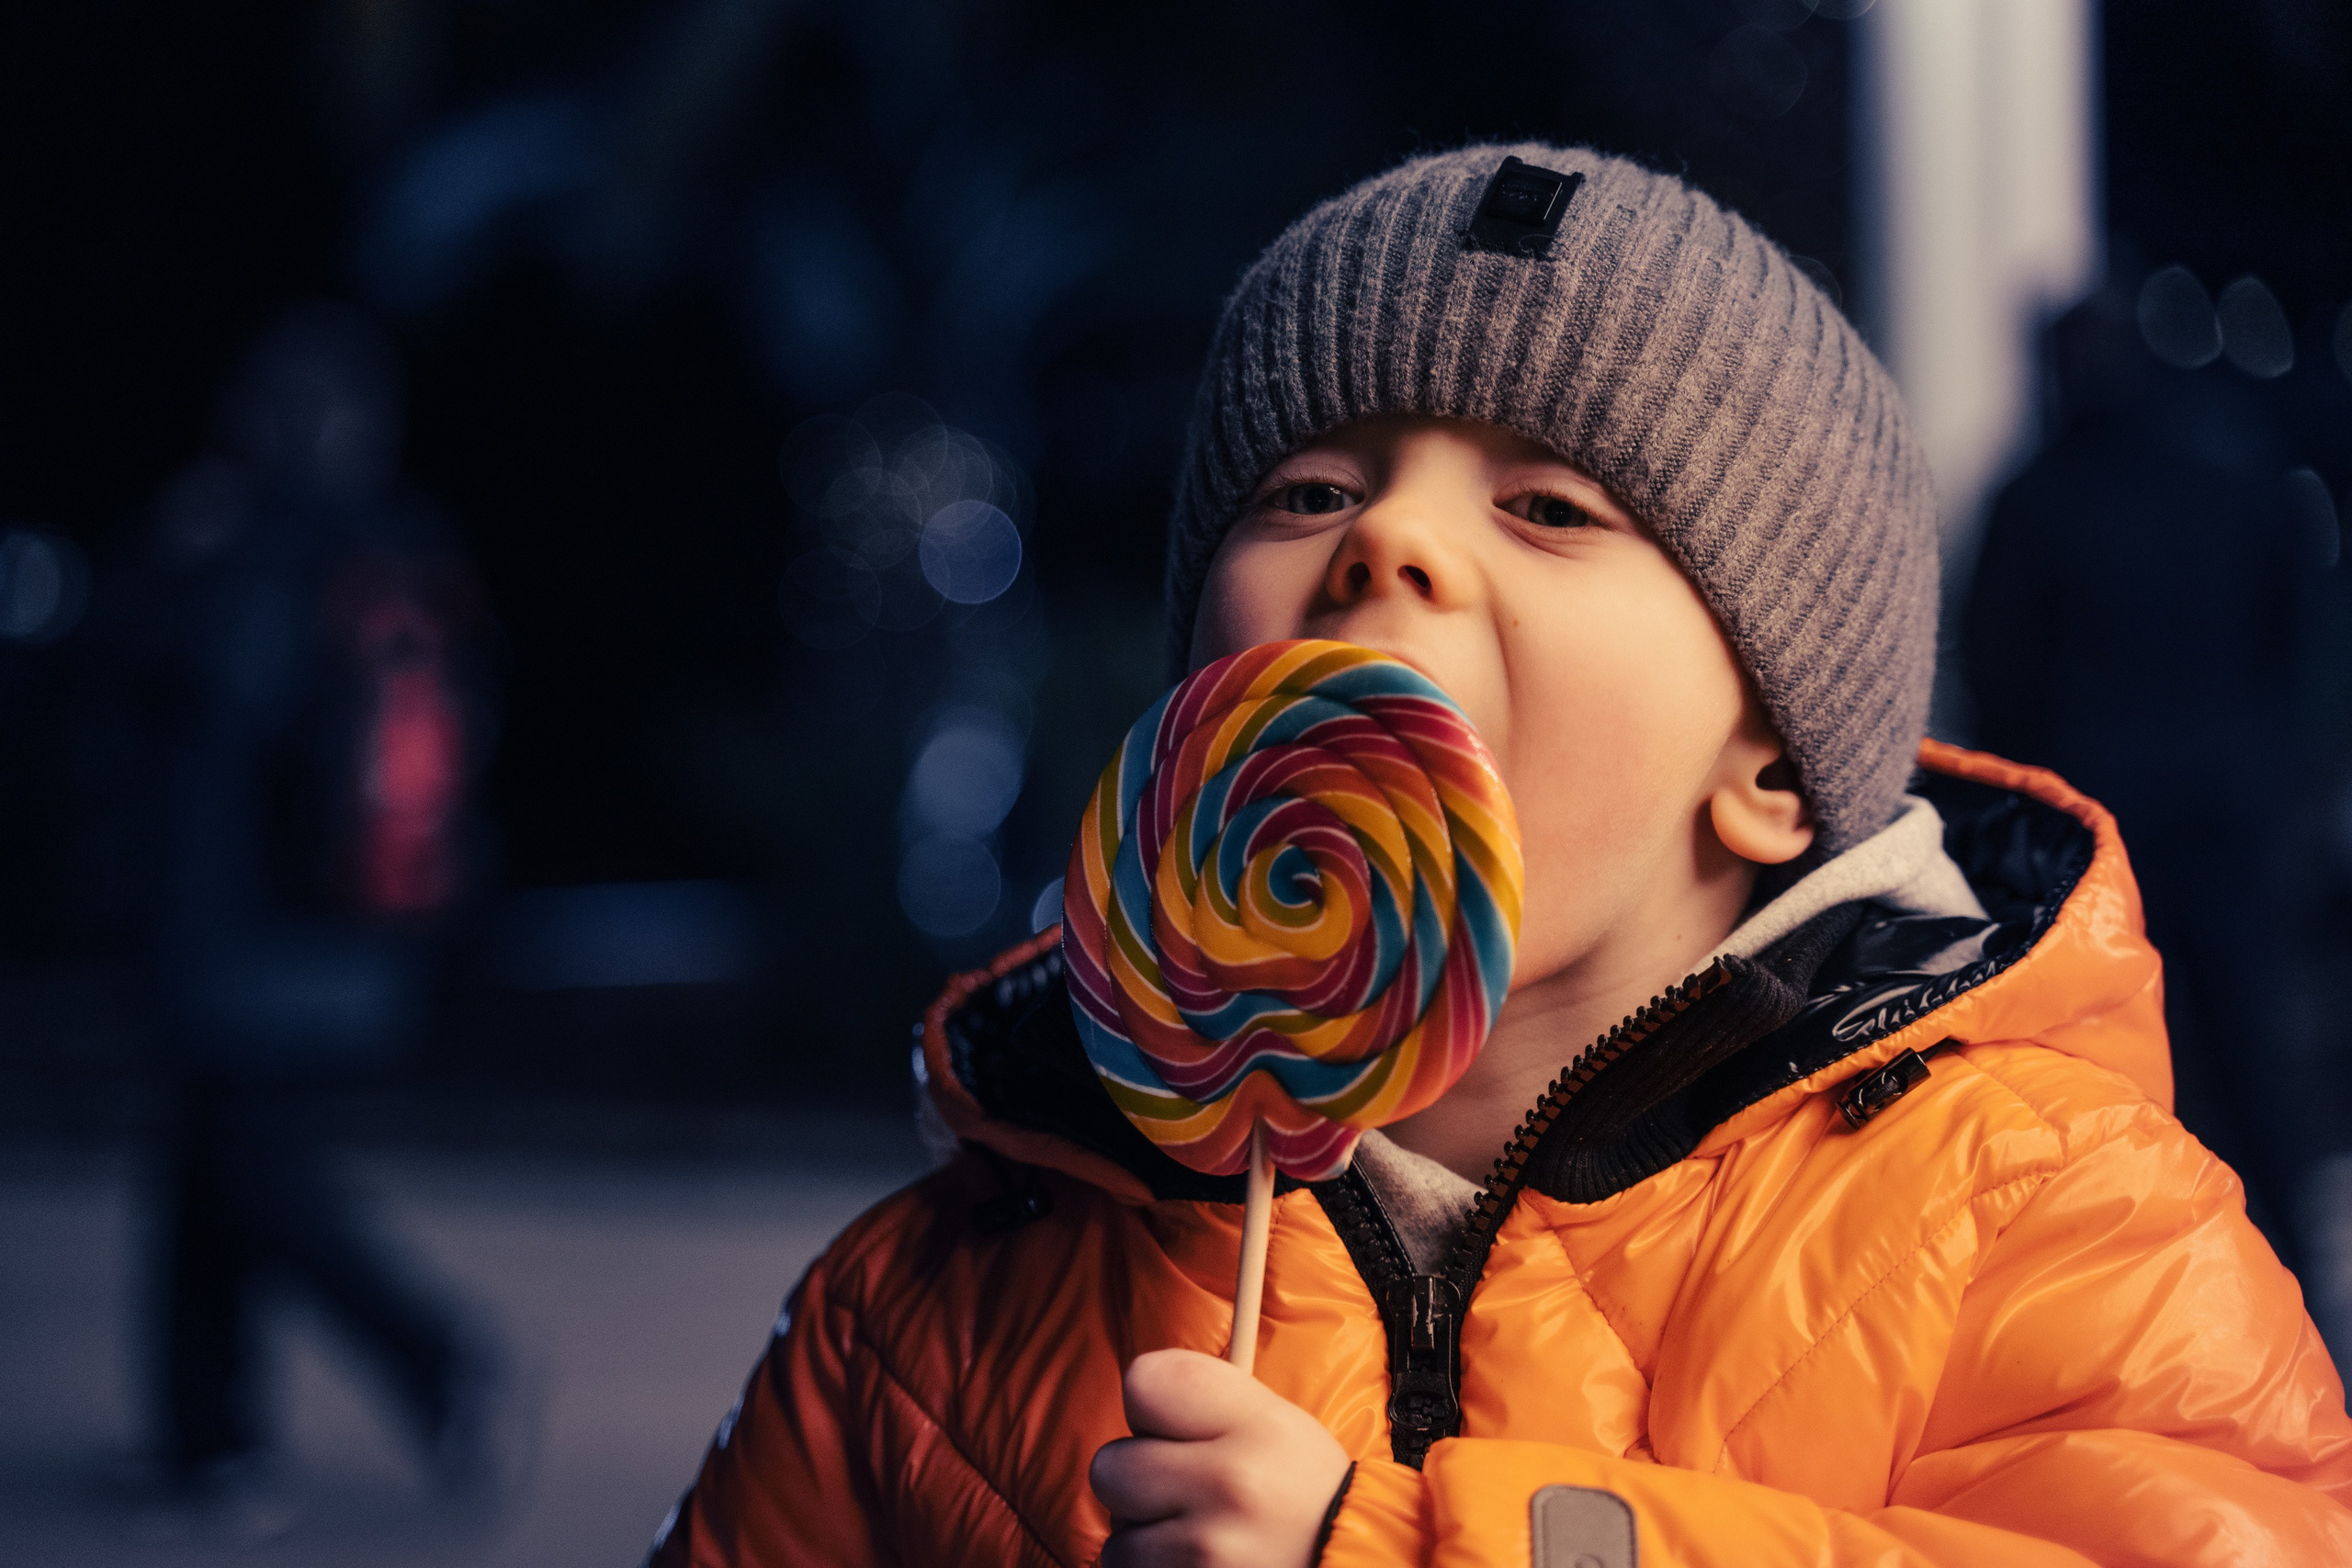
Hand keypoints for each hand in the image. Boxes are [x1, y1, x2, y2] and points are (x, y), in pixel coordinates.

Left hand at [1090, 1348, 1353, 1567]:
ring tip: (1199, 1538)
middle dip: (1136, 1483)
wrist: (1349, 1563)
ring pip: (1117, 1538)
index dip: (1147, 1407)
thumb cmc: (1302, 1494)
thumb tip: (1135, 1395)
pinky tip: (1198, 1565)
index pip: (1142, 1382)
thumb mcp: (1279, 1423)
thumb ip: (1207, 1400)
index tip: (1171, 1427)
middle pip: (1110, 1467)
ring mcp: (1210, 1549)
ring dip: (1146, 1541)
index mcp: (1257, 1424)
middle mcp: (1233, 1483)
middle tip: (1183, 1493)